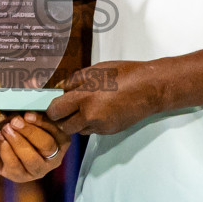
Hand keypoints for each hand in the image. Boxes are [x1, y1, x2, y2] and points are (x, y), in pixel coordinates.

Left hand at [0, 114, 70, 181]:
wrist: (10, 144)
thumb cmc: (26, 129)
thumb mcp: (34, 121)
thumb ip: (35, 117)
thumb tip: (26, 114)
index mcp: (61, 143)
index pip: (57, 132)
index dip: (42, 123)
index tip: (27, 114)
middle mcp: (53, 160)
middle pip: (46, 146)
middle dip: (28, 132)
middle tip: (13, 121)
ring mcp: (36, 171)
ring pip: (30, 159)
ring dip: (16, 142)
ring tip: (3, 130)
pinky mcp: (19, 177)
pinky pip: (12, 167)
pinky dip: (3, 151)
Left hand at [46, 60, 165, 135]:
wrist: (150, 89)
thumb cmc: (124, 74)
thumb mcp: (96, 70)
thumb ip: (74, 81)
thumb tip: (60, 89)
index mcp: (85, 97)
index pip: (55, 111)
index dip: (52, 109)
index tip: (54, 105)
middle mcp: (90, 115)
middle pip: (64, 127)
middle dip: (63, 119)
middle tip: (67, 109)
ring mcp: (101, 126)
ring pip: (79, 130)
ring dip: (77, 122)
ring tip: (86, 108)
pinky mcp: (110, 132)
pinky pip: (93, 130)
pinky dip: (91, 124)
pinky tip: (100, 111)